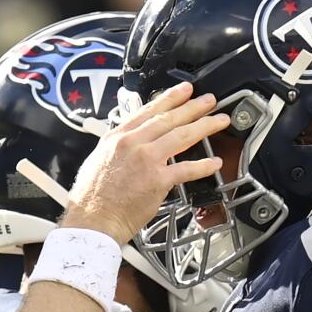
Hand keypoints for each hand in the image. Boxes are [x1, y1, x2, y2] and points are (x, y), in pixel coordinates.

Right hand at [64, 82, 228, 245]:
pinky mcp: (157, 180)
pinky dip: (203, 165)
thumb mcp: (100, 159)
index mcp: (118, 137)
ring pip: (182, 136)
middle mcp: (132, 143)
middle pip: (169, 119)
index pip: (149, 110)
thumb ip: (119, 146)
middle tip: (209, 100)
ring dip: (205, 126)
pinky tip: (215, 162)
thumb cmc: (93, 197)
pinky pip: (186, 169)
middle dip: (193, 107)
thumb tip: (132, 142)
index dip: (170, 98)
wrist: (92, 220)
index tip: (184, 90)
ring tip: (219, 121)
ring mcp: (146, 160)